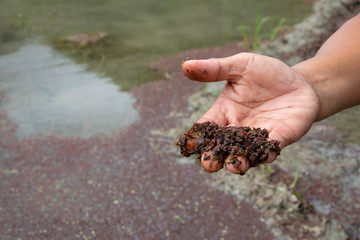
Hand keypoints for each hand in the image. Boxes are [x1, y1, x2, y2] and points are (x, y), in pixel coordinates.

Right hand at [182, 53, 319, 173]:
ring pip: (244, 153)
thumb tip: (185, 66)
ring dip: (238, 161)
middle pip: (221, 146)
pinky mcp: (279, 138)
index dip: (196, 136)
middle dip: (214, 157)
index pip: (206, 126)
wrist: (299, 82)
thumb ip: (215, 69)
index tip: (189, 143)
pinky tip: (266, 155)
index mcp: (224, 112)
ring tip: (235, 166)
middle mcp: (238, 128)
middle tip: (209, 164)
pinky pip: (271, 148)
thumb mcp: (240, 66)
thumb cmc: (266, 73)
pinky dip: (267, 154)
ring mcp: (258, 136)